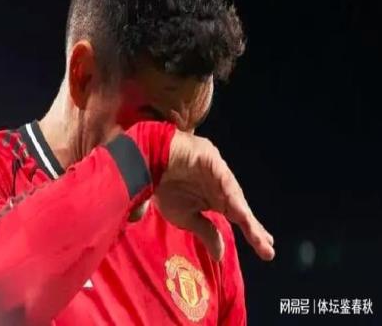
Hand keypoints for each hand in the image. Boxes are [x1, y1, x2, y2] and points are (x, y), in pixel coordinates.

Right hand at [154, 130, 274, 261]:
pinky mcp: (212, 160)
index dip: (251, 232)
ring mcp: (218, 173)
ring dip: (244, 215)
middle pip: (241, 209)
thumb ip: (205, 232)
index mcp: (215, 200)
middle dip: (253, 228)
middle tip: (267, 246)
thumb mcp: (185, 217)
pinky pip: (222, 178)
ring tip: (256, 234)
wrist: (149, 162)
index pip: (238, 218)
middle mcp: (221, 188)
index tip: (266, 251)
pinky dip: (229, 193)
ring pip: (235, 196)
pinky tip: (237, 209)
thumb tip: (219, 256)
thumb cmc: (165, 188)